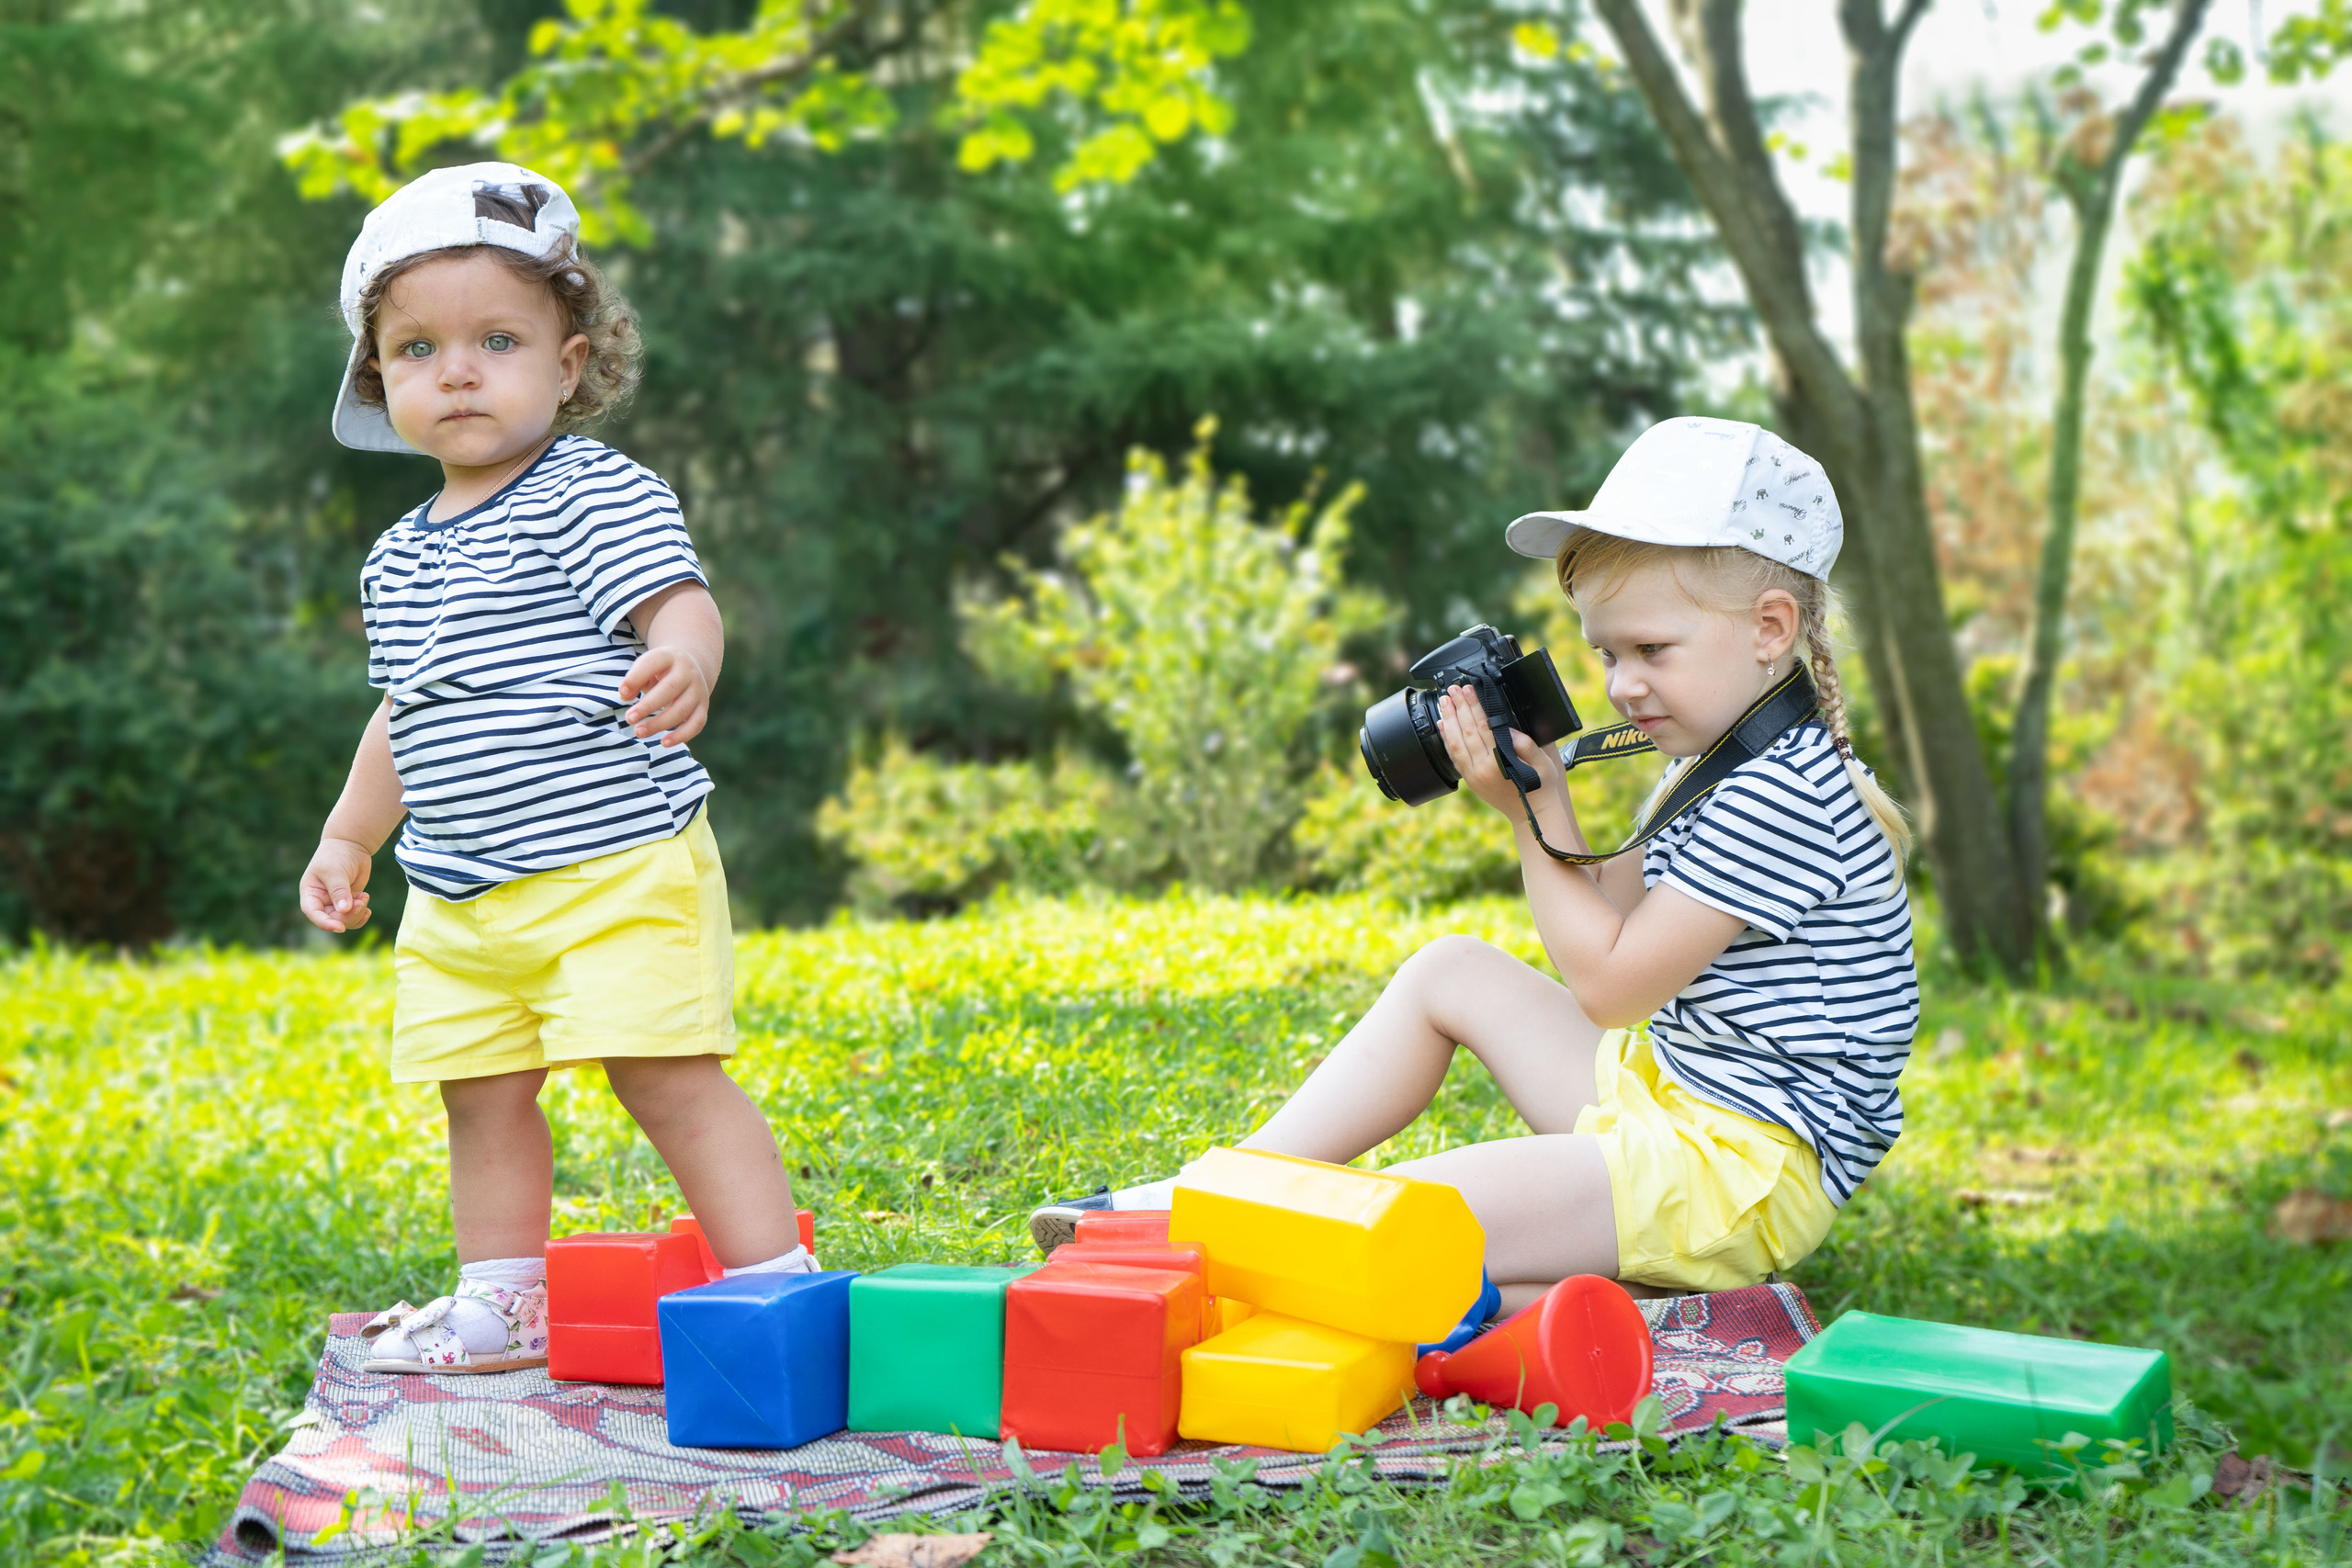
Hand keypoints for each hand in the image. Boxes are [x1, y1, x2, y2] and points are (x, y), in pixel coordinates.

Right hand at [300, 837, 375, 933]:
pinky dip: (362, 915)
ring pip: (345, 920)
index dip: (325, 923)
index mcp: (311, 894)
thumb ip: (339, 891)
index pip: (314, 913)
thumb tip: (344, 910)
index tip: (340, 927)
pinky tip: (367, 908)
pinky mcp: (349, 902)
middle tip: (361, 901)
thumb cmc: (336, 856)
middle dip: (348, 915)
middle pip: (332, 919)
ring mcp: (336, 903)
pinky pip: (354, 916)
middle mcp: (321, 901)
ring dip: (357, 914)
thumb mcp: (335, 872)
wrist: (350, 846)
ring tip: (364, 897)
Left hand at [618, 645, 711, 746]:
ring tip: (638, 731)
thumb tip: (625, 695)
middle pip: (670, 689)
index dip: (636, 678)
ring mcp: (698, 690)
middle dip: (648, 706)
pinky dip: (681, 735)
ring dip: (659, 723)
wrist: (689, 668)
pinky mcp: (703, 707)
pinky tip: (664, 743)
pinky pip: (696, 724)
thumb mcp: (646, 668)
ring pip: (682, 710)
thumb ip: (634, 679)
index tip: (622, 693)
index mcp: (670, 657)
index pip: (653, 663)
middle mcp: (688, 672)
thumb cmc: (659, 671)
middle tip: (629, 718)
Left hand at [1438, 685, 1567, 818]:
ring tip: (1444, 701)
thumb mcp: (1543, 763)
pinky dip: (1447, 739)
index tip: (1469, 690)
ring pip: (1454, 744)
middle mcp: (1482, 770)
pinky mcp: (1470, 781)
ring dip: (1448, 720)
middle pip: (1466, 732)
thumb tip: (1507, 727)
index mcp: (1499, 763)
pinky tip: (1443, 725)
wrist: (1534, 815)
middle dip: (1459, 707)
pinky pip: (1453, 757)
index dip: (1474, 706)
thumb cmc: (1541, 788)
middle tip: (1453, 689)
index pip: (1483, 727)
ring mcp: (1473, 777)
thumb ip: (1526, 744)